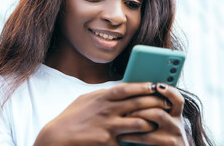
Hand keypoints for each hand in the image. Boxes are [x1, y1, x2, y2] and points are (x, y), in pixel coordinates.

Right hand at [34, 82, 169, 145]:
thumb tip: (117, 90)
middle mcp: (108, 110)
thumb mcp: (86, 99)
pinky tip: (148, 138)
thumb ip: (103, 94)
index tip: (155, 84)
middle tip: (166, 102)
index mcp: (102, 97)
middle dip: (155, 102)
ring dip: (152, 121)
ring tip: (161, 120)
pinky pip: (129, 140)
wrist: (57, 138)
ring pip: (139, 122)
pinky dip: (139, 139)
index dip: (143, 86)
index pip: (127, 88)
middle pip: (138, 103)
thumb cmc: (71, 117)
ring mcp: (109, 126)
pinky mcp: (109, 142)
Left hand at [119, 83, 189, 145]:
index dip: (169, 91)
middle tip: (128, 103)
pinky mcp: (168, 145)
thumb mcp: (162, 125)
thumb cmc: (160, 140)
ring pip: (156, 115)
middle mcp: (177, 123)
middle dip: (143, 102)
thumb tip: (137, 96)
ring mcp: (173, 135)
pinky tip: (123, 135)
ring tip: (124, 116)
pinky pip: (146, 136)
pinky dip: (132, 134)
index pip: (177, 99)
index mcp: (176, 115)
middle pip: (162, 105)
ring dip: (137, 114)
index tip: (157, 85)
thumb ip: (154, 111)